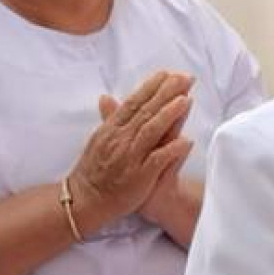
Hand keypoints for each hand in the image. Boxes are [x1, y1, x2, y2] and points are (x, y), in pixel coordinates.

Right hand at [69, 71, 196, 220]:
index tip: (168, 73)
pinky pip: (157, 161)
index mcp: (111, 129)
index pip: (133, 102)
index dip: (152, 87)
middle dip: (166, 93)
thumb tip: (106, 96)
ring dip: (169, 114)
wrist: (85, 201)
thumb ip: (108, 118)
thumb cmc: (93, 170)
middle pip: (146, 111)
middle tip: (184, 77)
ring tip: (186, 100)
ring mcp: (130, 157)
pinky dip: (171, 150)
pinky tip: (187, 141)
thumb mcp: (98, 139)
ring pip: (151, 131)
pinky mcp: (139, 177)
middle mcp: (120, 139)